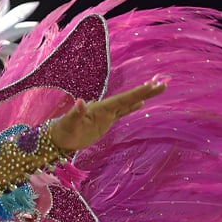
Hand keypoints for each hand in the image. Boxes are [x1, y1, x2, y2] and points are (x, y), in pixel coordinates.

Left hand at [50, 77, 167, 151]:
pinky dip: (131, 107)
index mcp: (99, 107)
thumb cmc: (63, 131)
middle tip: (162, 84)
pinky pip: (122, 112)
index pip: (122, 99)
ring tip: (156, 89)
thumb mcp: (68, 123)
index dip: (137, 93)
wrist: (59, 138)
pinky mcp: (105, 121)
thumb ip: (75, 112)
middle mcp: (104, 108)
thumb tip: (80, 101)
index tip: (151, 86)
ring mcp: (106, 114)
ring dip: (141, 97)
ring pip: (127, 103)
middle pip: (128, 98)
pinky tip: (140, 103)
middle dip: (144, 92)